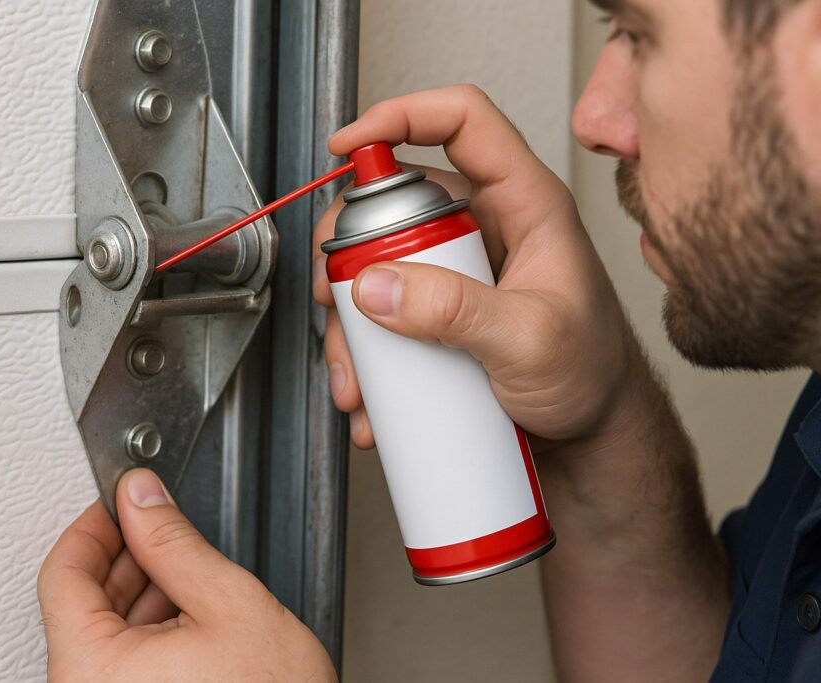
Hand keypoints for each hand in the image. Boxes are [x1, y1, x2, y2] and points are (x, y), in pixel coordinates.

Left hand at [38, 468, 336, 681]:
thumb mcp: (228, 605)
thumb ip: (175, 543)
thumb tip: (142, 499)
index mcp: (92, 669)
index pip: (63, 574)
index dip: (95, 525)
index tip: (121, 503)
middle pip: (80, 602)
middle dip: (124, 557)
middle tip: (160, 527)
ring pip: (101, 632)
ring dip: (138, 594)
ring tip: (186, 574)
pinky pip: (118, 663)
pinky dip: (145, 631)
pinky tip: (185, 616)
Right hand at [313, 85, 640, 450]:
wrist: (594, 437)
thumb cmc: (592, 375)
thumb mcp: (530, 340)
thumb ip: (456, 310)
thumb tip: (377, 286)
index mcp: (524, 204)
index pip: (464, 122)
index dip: (403, 115)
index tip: (350, 145)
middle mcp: (485, 229)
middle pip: (397, 200)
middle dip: (351, 247)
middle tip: (336, 291)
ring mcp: (458, 272)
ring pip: (380, 265)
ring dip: (352, 318)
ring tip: (356, 371)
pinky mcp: (440, 314)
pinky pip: (385, 316)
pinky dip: (366, 354)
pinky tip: (370, 394)